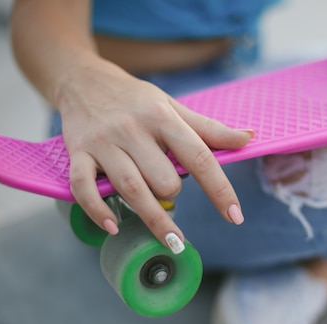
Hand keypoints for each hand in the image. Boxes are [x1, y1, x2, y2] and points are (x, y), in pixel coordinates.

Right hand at [56, 60, 250, 248]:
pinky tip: (113, 227)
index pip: (200, 158)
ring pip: (131, 188)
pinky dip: (97, 211)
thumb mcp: (173, 107)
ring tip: (172, 240)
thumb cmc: (136, 99)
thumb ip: (209, 128)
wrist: (84, 79)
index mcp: (163, 117)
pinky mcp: (78, 153)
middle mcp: (133, 129)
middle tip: (171, 192)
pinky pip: (84, 188)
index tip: (234, 216)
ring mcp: (104, 142)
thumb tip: (248, 138)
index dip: (220, 190)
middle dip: (173, 193)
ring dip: (153, 218)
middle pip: (164, 179)